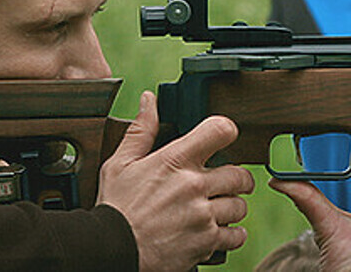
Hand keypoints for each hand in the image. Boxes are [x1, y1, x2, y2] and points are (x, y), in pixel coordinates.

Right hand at [97, 91, 254, 270]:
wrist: (110, 250)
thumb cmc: (115, 208)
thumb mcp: (120, 163)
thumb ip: (141, 131)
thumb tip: (149, 101)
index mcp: (175, 161)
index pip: (220, 131)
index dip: (227, 130)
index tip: (225, 137)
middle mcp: (193, 186)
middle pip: (239, 174)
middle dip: (238, 178)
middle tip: (229, 182)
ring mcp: (202, 215)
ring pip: (239, 206)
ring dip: (233, 207)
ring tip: (220, 208)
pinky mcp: (205, 242)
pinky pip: (236, 236)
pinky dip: (232, 234)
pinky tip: (220, 231)